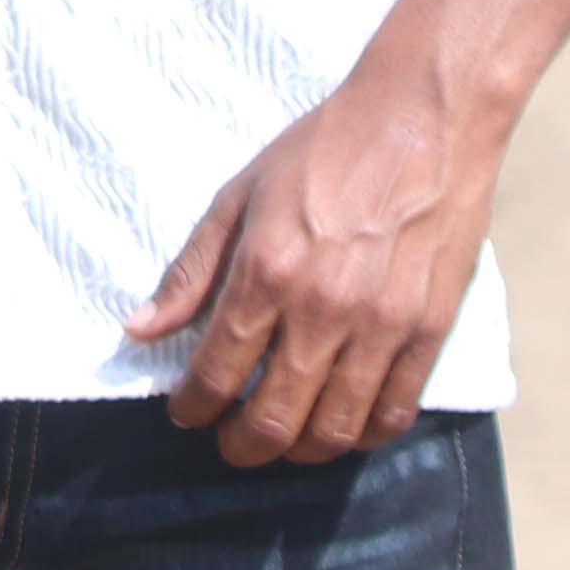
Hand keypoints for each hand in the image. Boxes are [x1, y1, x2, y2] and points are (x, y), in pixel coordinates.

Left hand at [130, 64, 506, 466]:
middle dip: (240, 446)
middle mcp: (322, 309)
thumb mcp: (240, 195)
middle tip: (231, 443)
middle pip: (272, 420)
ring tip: (285, 441)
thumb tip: (139, 330)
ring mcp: (381, 324)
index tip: (187, 413)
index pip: (215, 374)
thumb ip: (191, 270)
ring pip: (333, 430)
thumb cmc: (324, 149)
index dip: (192, 409)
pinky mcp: (431, 328)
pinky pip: (395, 412)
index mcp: (266, 272)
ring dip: (299, 452)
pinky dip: (362, 435)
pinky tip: (344, 427)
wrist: (423, 117)